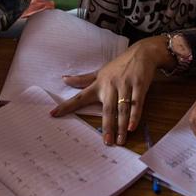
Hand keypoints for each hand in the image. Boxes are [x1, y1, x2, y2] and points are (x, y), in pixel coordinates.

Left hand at [50, 37, 167, 145]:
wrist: (142, 53)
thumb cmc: (119, 65)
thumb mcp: (100, 72)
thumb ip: (83, 79)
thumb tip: (64, 79)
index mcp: (98, 84)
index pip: (80, 96)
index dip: (67, 106)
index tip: (54, 114)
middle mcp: (110, 86)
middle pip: (107, 109)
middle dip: (107, 126)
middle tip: (106, 142)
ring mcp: (125, 86)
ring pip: (122, 109)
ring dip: (121, 126)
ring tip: (119, 141)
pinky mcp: (139, 86)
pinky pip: (136, 104)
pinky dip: (135, 116)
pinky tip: (132, 128)